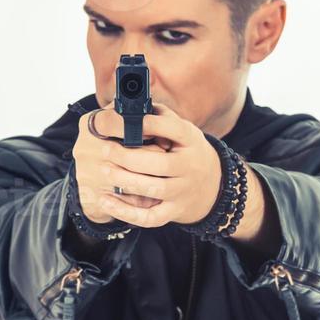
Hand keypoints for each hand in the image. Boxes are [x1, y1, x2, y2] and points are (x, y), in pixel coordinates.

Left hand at [73, 103, 222, 228]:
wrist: (214, 186)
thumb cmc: (187, 151)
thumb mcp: (183, 130)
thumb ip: (160, 116)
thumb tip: (129, 102)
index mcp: (191, 140)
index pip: (172, 128)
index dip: (147, 124)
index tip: (121, 119)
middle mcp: (189, 166)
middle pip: (158, 163)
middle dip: (127, 156)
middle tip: (105, 149)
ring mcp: (182, 191)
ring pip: (153, 189)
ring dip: (125, 180)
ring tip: (105, 169)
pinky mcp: (174, 211)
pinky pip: (149, 217)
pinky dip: (126, 212)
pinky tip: (106, 201)